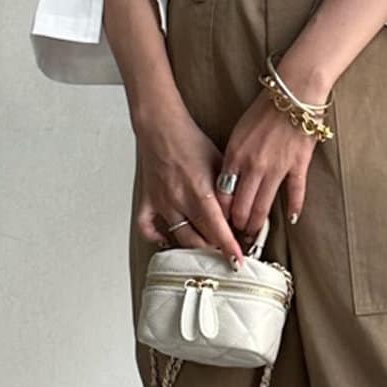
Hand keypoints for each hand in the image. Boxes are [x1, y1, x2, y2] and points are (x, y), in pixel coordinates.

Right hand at [131, 104, 246, 267]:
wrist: (161, 126)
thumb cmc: (191, 140)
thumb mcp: (220, 163)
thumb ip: (228, 191)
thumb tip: (239, 213)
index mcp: (200, 191)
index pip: (218, 230)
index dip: (229, 248)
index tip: (237, 261)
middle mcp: (179, 201)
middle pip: (201, 238)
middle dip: (217, 247)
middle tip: (227, 248)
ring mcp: (162, 203)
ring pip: (180, 238)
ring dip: (195, 245)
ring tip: (207, 245)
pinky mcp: (148, 200)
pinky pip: (147, 227)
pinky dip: (156, 237)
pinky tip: (167, 240)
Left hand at [216, 83, 323, 236]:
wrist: (293, 92)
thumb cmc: (264, 110)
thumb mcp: (238, 134)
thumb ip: (232, 160)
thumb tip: (228, 184)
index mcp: (235, 156)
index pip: (222, 195)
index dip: (220, 215)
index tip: (220, 225)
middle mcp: (253, 166)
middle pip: (241, 207)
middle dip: (237, 226)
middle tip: (236, 236)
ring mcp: (277, 167)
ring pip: (263, 206)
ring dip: (257, 224)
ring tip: (254, 234)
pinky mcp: (298, 165)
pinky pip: (295, 193)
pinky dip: (294, 208)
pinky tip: (292, 220)